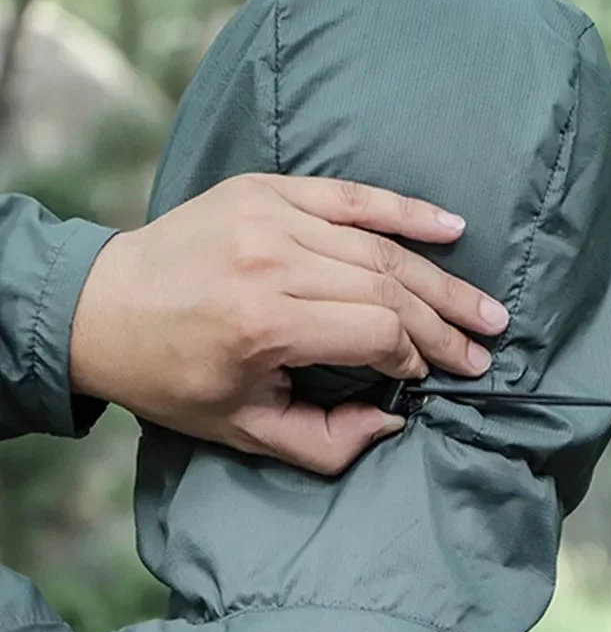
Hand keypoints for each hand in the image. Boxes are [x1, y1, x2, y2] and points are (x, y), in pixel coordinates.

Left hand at [70, 174, 508, 473]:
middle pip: (388, 288)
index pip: (376, 332)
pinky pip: (351, 195)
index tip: (432, 376)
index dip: (417, 358)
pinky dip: (404, 210)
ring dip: (440, 280)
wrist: (102, 305)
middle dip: (445, 323)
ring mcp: (270, 214)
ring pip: (380, 247)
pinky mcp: (266, 189)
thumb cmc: (171, 376)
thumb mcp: (241, 430)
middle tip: (487, 344)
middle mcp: (273, 260)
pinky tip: (450, 226)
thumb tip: (394, 417)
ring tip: (484, 307)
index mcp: (264, 322)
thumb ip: (326, 442)